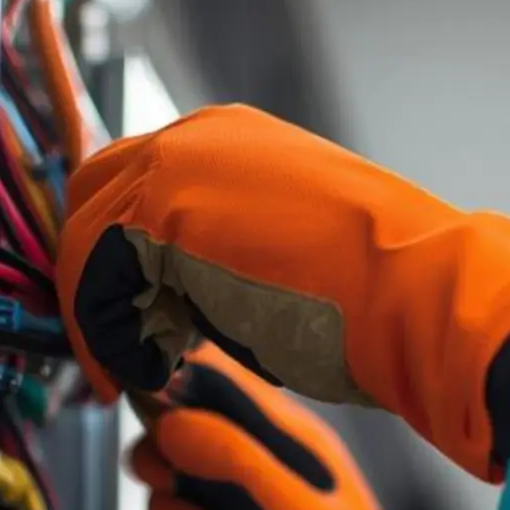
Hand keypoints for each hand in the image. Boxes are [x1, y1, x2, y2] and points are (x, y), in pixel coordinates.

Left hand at [60, 104, 509, 479]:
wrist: (420, 292)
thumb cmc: (383, 292)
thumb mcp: (291, 256)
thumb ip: (230, 254)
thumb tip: (185, 296)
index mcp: (235, 141)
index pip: (133, 189)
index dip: (123, 263)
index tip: (137, 328)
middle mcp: (199, 138)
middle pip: (94, 202)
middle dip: (99, 282)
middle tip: (121, 352)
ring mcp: (177, 166)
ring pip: (88, 244)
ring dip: (105, 317)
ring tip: (144, 371)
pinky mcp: (162, 211)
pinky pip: (95, 278)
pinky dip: (110, 334)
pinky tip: (153, 370)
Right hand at [128, 342, 499, 509]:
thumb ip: (239, 463)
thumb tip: (175, 419)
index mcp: (295, 440)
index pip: (222, 377)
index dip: (174, 377)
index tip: (145, 403)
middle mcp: (266, 464)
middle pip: (182, 421)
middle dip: (164, 453)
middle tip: (172, 484)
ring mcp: (243, 507)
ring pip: (171, 478)